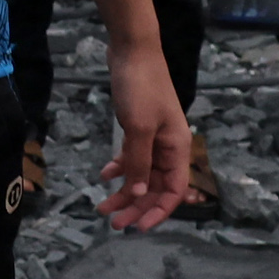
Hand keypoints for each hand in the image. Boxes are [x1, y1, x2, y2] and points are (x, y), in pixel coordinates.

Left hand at [100, 36, 192, 232]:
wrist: (132, 51)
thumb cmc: (141, 88)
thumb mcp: (139, 128)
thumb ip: (139, 163)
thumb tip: (137, 195)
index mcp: (177, 149)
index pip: (173, 191)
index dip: (157, 212)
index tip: (138, 227)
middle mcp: (168, 148)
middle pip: (154, 187)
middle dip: (134, 206)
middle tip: (112, 222)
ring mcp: (153, 138)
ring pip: (140, 175)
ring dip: (123, 192)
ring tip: (102, 207)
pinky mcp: (138, 128)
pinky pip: (132, 157)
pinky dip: (119, 168)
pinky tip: (104, 175)